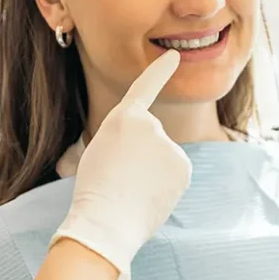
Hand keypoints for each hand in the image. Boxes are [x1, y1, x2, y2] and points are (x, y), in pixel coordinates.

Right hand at [50, 50, 190, 279]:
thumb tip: (157, 155)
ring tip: (132, 189)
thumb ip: (129, 142)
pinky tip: (150, 197)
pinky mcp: (183, 165)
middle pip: (152, 138)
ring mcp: (170, 144)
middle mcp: (151, 124)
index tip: (175, 57)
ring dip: (154, 172)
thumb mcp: (101, 151)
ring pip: (165, 158)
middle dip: (143, 156)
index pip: (144, 88)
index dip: (159, 71)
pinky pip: (175, 173)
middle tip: (121, 178)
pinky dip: (166, 185)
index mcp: (123, 117)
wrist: (105, 222)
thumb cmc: (95, 190)